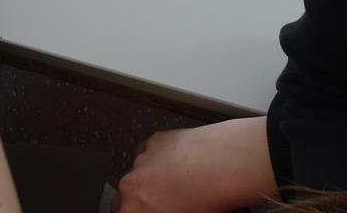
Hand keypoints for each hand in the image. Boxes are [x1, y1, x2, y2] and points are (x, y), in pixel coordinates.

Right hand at [113, 118, 275, 212]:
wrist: (222, 165)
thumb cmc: (206, 199)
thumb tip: (164, 210)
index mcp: (133, 208)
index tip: (148, 212)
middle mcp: (131, 183)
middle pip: (124, 197)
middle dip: (139, 203)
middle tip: (162, 207)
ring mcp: (141, 159)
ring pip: (139, 174)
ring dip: (151, 181)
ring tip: (179, 187)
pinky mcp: (154, 141)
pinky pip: (150, 154)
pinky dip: (160, 161)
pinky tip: (181, 167)